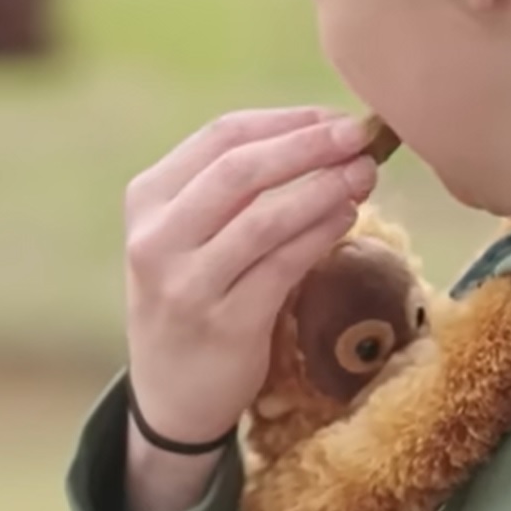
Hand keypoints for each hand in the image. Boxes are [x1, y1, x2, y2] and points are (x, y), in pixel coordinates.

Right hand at [122, 106, 380, 445]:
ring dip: (323, 190)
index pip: (220, 137)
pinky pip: (283, 267)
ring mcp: (187, 284)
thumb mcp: (187, 232)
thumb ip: (235, 186)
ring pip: (265, 219)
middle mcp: (158, 238)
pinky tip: (347, 217)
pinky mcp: (224, 324)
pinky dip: (320, 234)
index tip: (334, 118)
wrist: (169, 392)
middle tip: (360, 136)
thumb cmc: (193, 292)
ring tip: (364, 176)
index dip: (285, 121)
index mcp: (147, 199)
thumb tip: (325, 134)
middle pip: (240, 170)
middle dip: (308, 146)